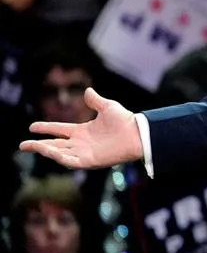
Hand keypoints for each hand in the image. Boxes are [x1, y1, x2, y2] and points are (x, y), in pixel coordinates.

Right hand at [20, 88, 142, 169]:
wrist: (137, 133)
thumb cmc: (125, 121)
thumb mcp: (107, 107)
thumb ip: (95, 101)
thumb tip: (87, 91)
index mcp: (82, 131)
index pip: (59, 130)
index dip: (46, 128)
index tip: (32, 126)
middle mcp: (81, 143)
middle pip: (54, 145)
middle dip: (38, 145)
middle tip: (22, 145)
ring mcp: (84, 153)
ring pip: (59, 153)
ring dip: (45, 150)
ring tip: (31, 146)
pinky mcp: (89, 161)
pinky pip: (70, 161)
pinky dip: (60, 158)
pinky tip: (50, 152)